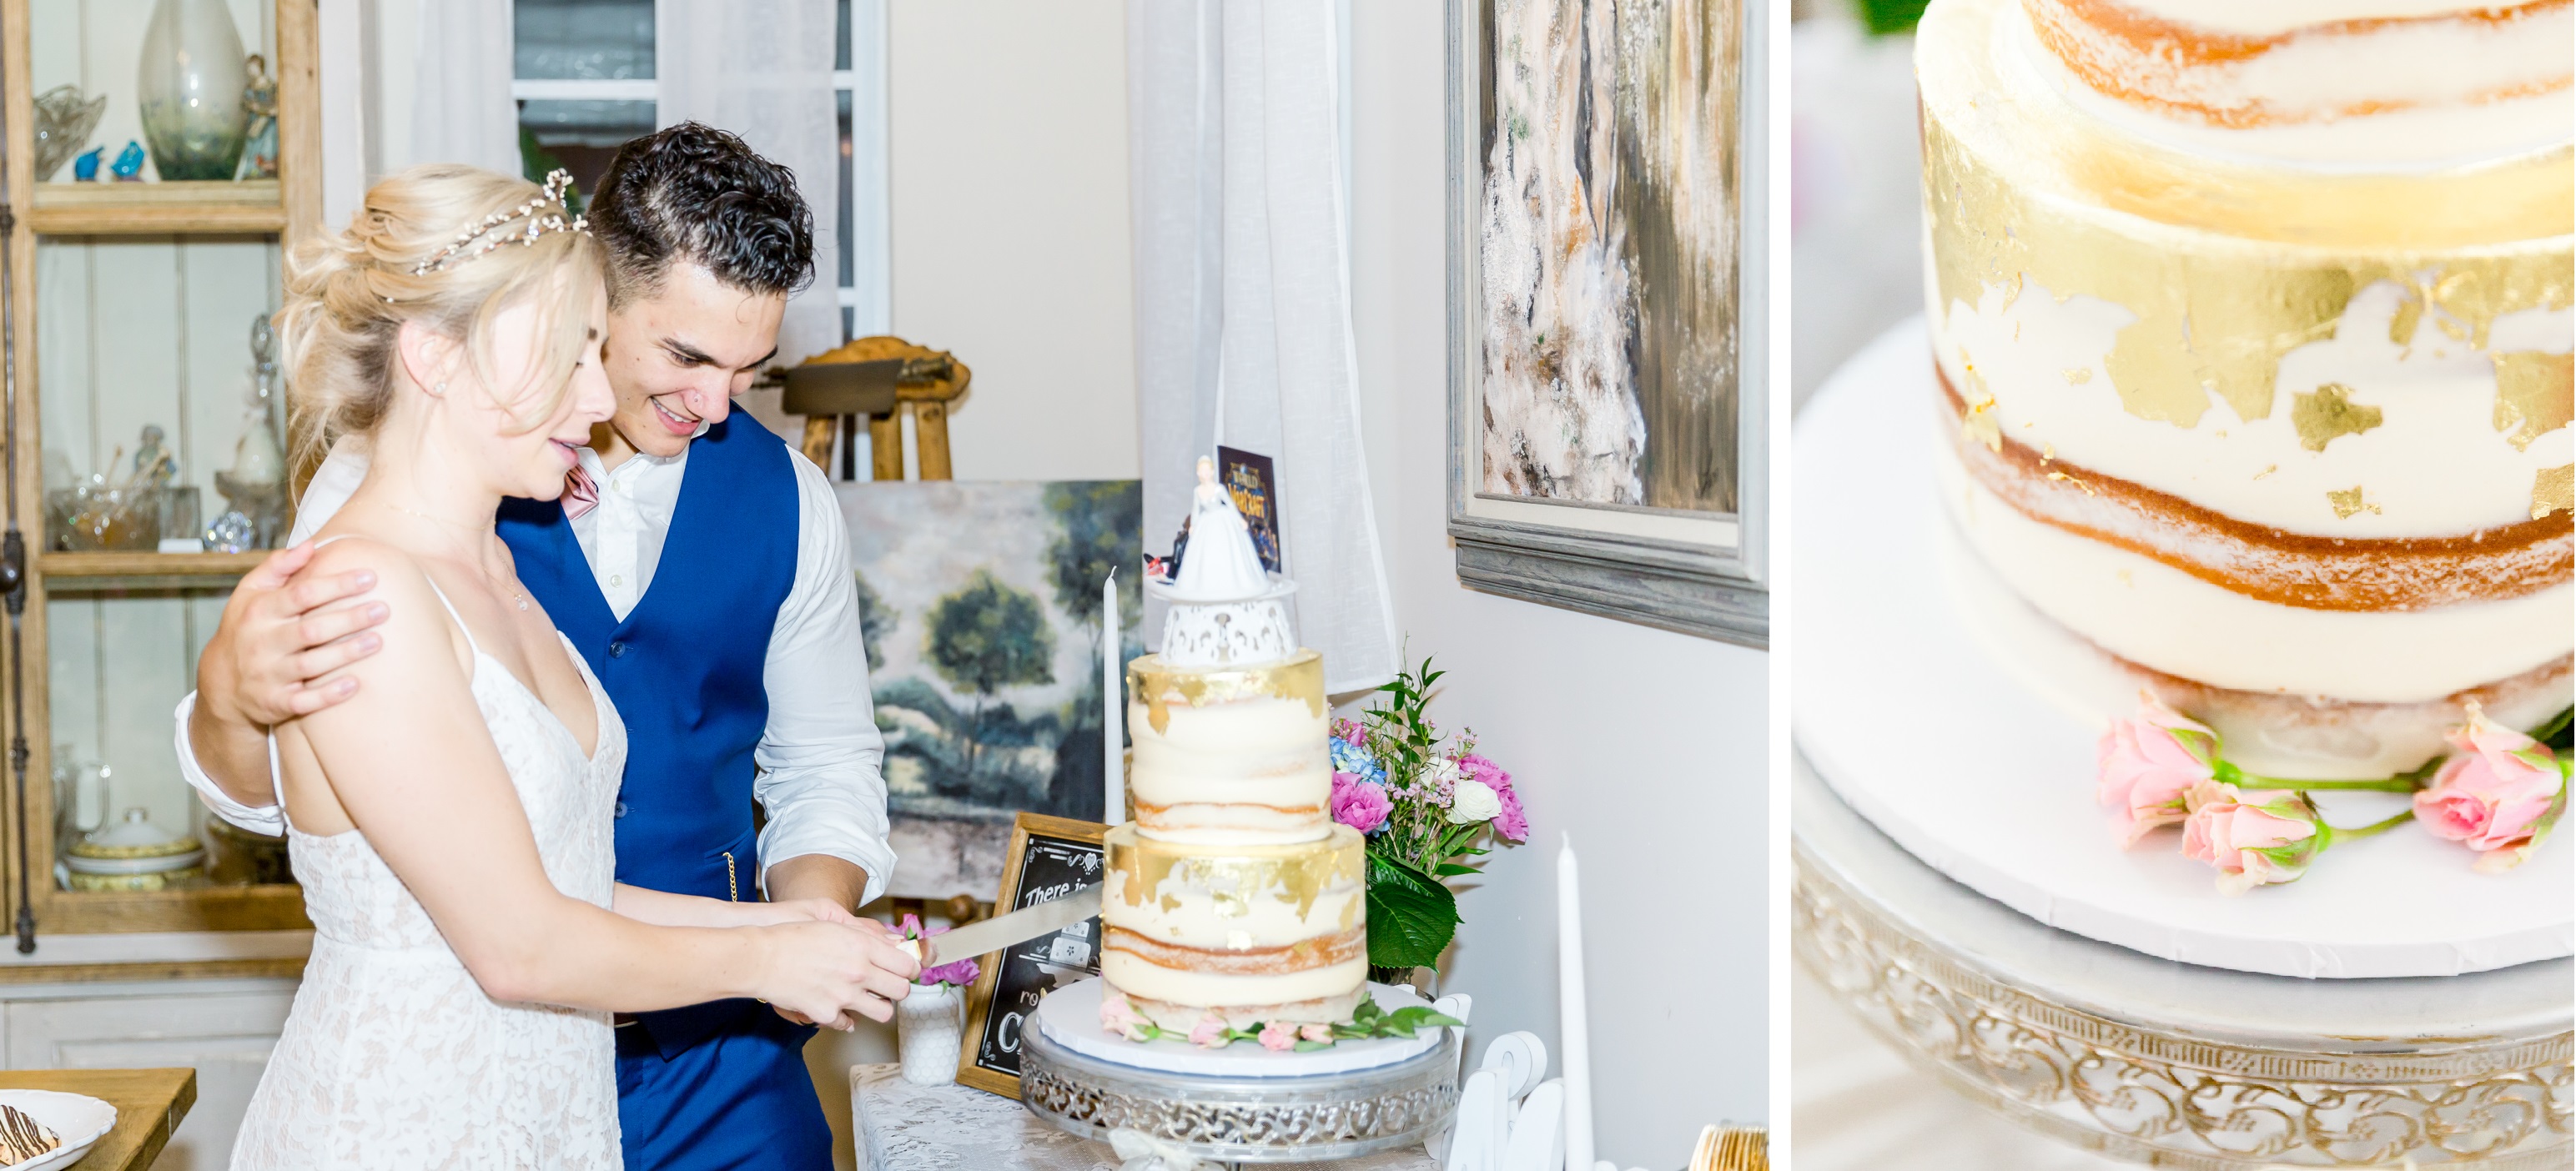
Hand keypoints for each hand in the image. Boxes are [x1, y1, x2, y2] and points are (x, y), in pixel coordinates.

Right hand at [201, 540, 393, 727]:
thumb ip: (278, 566)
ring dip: (345, 654)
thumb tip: (311, 544)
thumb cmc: (246, 627)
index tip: (370, 577)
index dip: (336, 585)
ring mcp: (268, 675)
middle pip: (311, 630)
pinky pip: (304, 702)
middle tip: (384, 609)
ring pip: (311, 665)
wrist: (220, 681)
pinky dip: (328, 695)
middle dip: (349, 619)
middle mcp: (262, 643)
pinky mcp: (275, 703)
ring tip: (378, 641)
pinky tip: (355, 684)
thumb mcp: (250, 592)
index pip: (301, 595)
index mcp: (259, 612)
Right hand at [756, 920, 919, 1030]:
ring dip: (879, 1006)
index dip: (910, 969)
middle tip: (889, 985)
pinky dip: (847, 1018)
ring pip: (883, 1012)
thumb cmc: (794, 935)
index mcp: (863, 946)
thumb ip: (867, 933)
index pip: (907, 965)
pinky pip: (850, 1024)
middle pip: (901, 991)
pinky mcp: (827, 1014)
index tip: (906, 970)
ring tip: (868, 998)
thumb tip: (896, 943)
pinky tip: (840, 1006)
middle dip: (899, 988)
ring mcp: (844, 996)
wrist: (761, 958)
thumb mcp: (833, 921)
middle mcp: (858, 972)